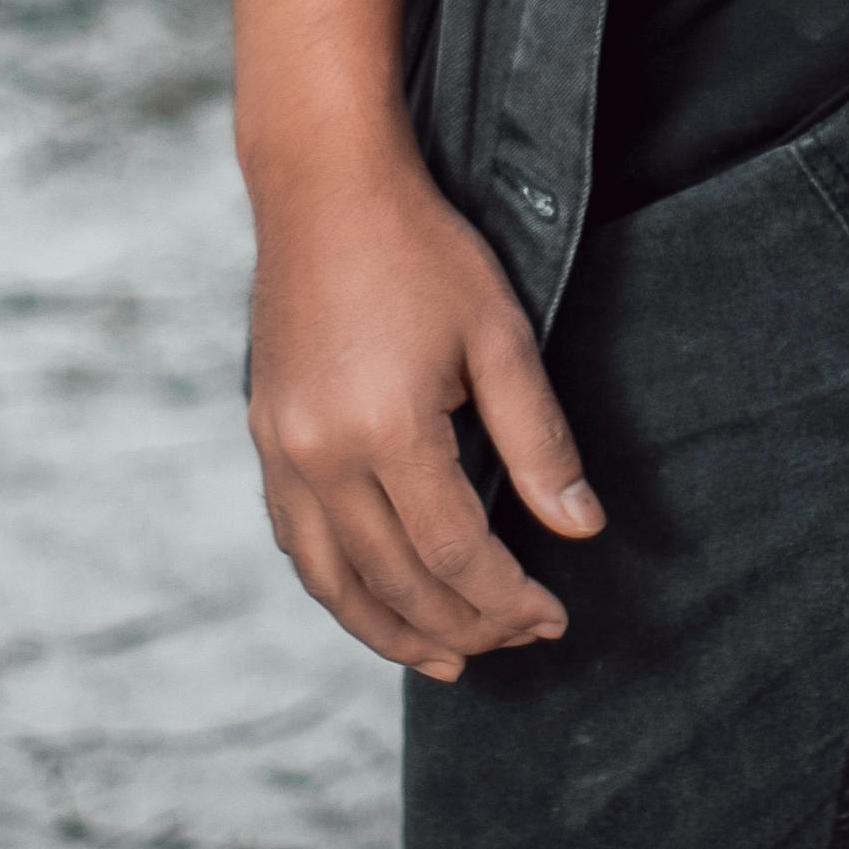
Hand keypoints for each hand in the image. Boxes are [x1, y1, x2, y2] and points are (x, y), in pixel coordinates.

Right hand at [246, 125, 601, 681]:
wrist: (323, 188)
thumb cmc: (423, 250)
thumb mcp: (500, 336)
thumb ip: (540, 442)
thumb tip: (582, 529)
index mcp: (386, 431)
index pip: (457, 554)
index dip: (509, 599)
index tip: (554, 617)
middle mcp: (321, 455)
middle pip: (397, 580)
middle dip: (464, 624)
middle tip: (518, 642)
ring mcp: (282, 451)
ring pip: (334, 580)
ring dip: (392, 630)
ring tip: (446, 660)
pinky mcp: (266, 439)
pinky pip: (298, 542)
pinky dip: (339, 587)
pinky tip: (374, 602)